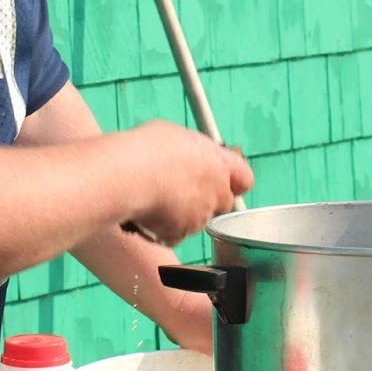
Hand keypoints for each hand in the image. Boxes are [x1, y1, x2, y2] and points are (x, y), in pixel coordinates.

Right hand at [120, 121, 252, 245]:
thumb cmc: (148, 149)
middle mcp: (217, 192)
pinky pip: (175, 233)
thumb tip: (188, 157)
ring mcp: (200, 216)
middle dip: (207, 198)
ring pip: (197, 219)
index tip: (219, 178)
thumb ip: (193, 152)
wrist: (127, 176)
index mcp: (220, 163)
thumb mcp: (177, 136)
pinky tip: (147, 212)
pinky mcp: (181, 234)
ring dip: (182, 212)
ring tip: (155, 197)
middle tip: (181, 189)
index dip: (233, 180)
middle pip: (222, 202)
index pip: (244, 178)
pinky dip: (163, 227)